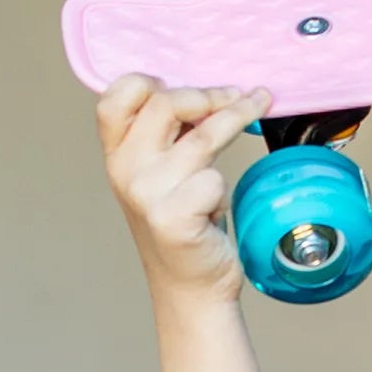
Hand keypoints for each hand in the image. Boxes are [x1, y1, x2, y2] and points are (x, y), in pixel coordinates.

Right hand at [97, 75, 269, 300]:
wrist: (192, 288)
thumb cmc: (186, 226)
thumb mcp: (166, 174)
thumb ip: (171, 136)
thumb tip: (212, 91)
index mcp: (117, 156)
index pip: (117, 97)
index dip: (149, 83)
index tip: (184, 86)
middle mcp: (126, 172)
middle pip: (166, 105)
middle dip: (210, 96)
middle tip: (239, 96)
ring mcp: (147, 195)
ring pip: (201, 140)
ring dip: (232, 125)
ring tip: (254, 110)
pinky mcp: (173, 218)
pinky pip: (214, 180)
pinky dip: (223, 190)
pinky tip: (215, 210)